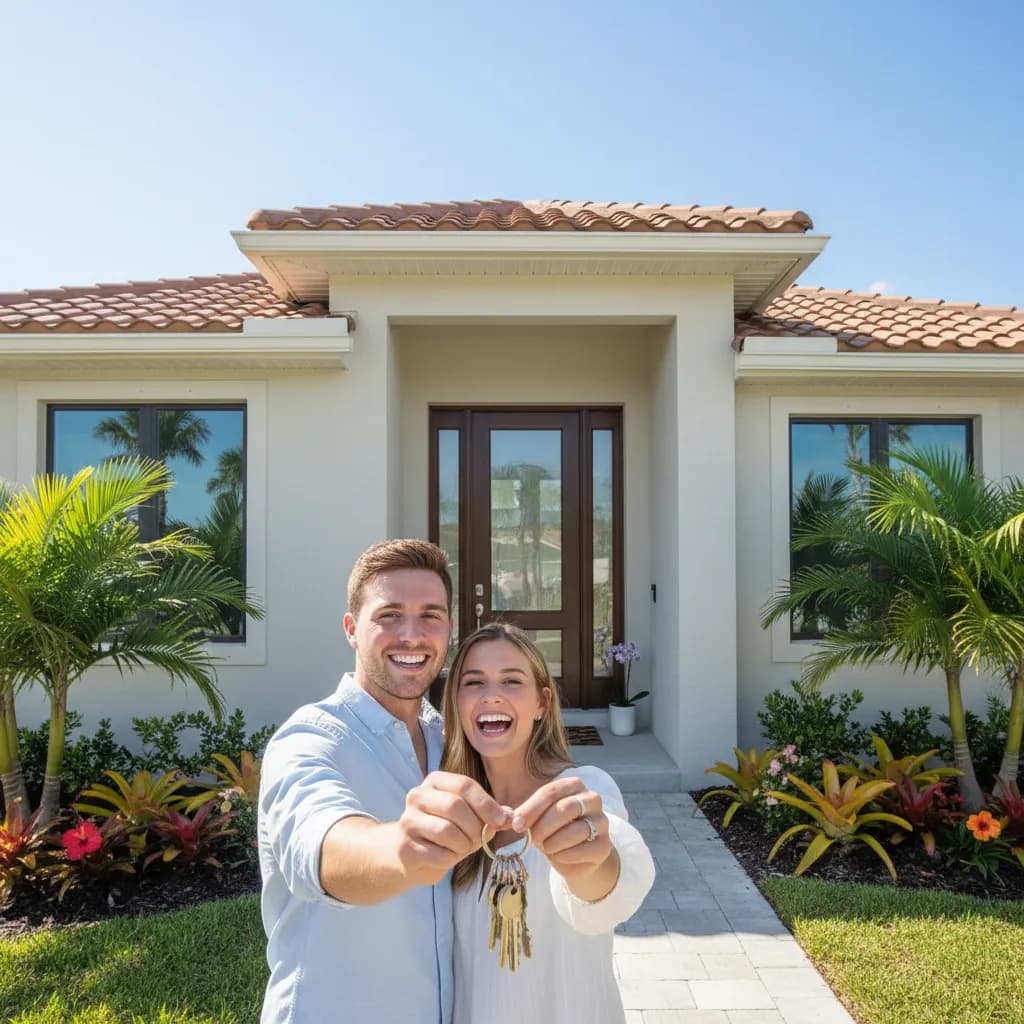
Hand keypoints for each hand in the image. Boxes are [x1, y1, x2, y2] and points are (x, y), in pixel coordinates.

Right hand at [396, 771, 511, 885]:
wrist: (412, 855)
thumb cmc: (447, 831)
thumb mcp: (470, 817)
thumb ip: (490, 814)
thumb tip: (511, 817)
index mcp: (435, 781)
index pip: (464, 785)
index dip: (486, 804)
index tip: (502, 821)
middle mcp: (417, 796)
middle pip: (454, 806)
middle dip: (475, 827)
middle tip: (479, 840)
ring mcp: (407, 821)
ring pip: (446, 830)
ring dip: (464, 845)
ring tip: (462, 848)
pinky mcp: (404, 847)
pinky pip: (438, 854)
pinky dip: (451, 859)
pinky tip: (447, 857)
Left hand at [511, 776, 614, 884]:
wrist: (575, 856)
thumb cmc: (553, 831)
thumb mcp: (537, 819)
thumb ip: (524, 816)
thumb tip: (509, 819)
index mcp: (574, 785)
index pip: (551, 791)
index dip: (531, 808)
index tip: (516, 824)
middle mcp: (592, 799)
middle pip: (565, 808)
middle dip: (543, 826)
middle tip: (532, 839)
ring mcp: (601, 822)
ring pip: (574, 831)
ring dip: (553, 843)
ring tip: (547, 847)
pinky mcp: (604, 846)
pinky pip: (581, 851)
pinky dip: (564, 856)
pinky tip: (559, 856)